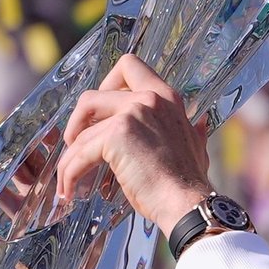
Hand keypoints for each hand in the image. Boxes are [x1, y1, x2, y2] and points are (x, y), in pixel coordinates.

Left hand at [56, 54, 213, 236]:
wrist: (187, 202)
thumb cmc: (189, 181)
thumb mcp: (196, 146)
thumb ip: (193, 130)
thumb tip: (200, 124)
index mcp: (166, 97)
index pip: (129, 66)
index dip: (106, 86)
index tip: (101, 114)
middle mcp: (149, 98)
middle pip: (92, 95)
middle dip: (77, 121)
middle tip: (77, 144)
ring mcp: (132, 113)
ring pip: (81, 131)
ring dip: (70, 156)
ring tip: (68, 177)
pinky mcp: (116, 136)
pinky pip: (79, 153)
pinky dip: (69, 173)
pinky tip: (69, 190)